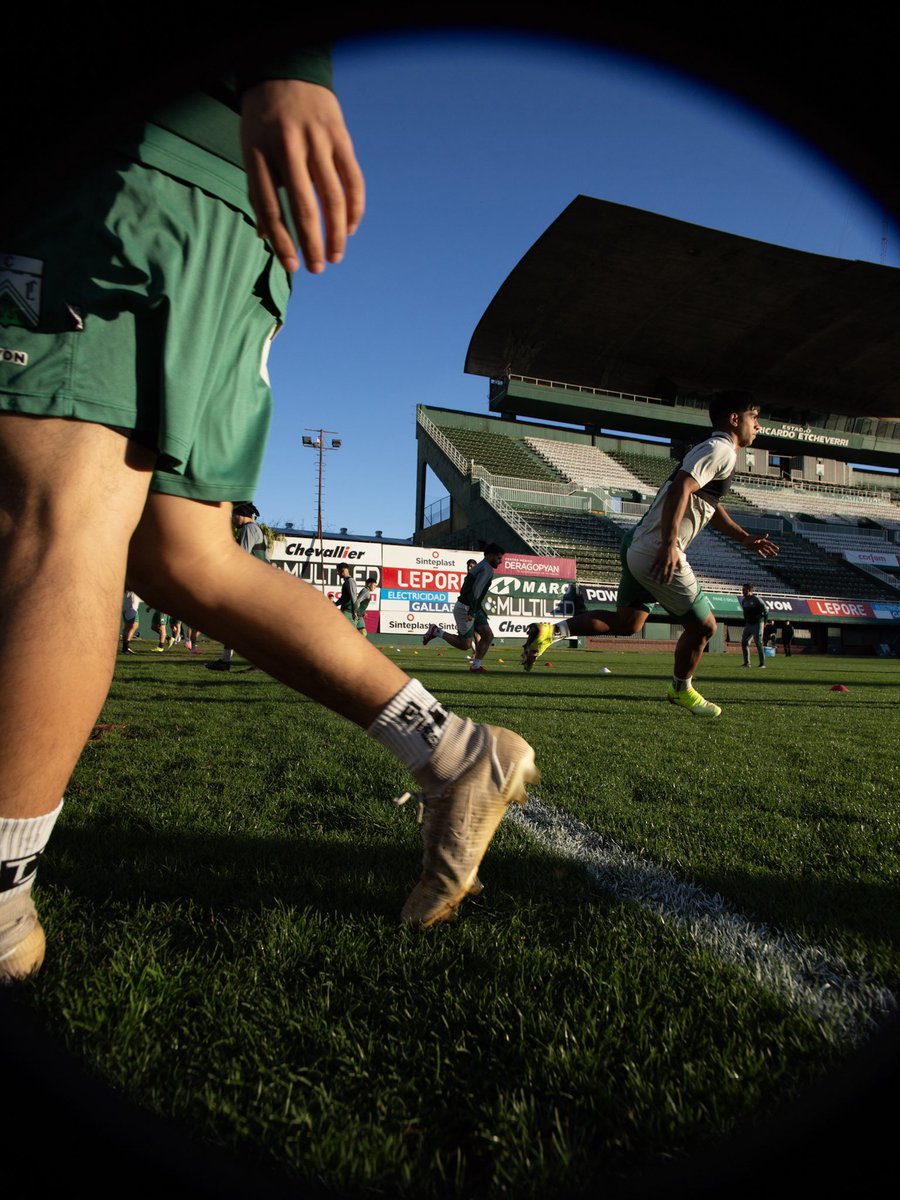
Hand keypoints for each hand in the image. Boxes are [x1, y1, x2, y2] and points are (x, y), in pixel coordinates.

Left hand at [241, 80, 364, 273]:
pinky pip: (352, 179)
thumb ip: (259, 190)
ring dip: (336, 232)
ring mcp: (316, 140)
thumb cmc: (264, 120)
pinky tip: (350, 228)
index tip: (292, 266)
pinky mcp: (340, 136)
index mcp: (258, 152)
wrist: (287, 70)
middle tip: (317, 269)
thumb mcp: (250, 149)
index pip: (269, 207)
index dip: (281, 240)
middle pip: (303, 206)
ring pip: (332, 197)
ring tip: (335, 256)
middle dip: (311, 243)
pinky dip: (354, 207)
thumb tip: (266, 236)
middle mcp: (287, 146)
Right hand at [649, 544, 680, 585]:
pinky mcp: (657, 558)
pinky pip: (654, 564)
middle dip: (662, 579)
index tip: (667, 583)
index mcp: (672, 564)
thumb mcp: (678, 559)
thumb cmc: (674, 552)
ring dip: (656, 575)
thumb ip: (680, 566)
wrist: (669, 544)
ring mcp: (662, 561)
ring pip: (658, 570)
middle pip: (664, 573)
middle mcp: (667, 563)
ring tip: (654, 580)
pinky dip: (652, 569)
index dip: (668, 579)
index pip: (670, 574)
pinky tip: (650, 572)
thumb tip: (681, 572)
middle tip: (660, 584)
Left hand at [744, 534, 778, 558]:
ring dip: (769, 553)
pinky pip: (760, 553)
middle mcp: (761, 544)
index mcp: (763, 541)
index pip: (769, 544)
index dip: (773, 546)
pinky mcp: (755, 549)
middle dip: (772, 551)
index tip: (777, 549)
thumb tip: (767, 534)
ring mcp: (759, 547)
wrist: (744, 539)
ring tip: (773, 555)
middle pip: (768, 548)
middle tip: (776, 554)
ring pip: (765, 551)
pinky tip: (765, 557)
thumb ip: (761, 536)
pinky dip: (762, 555)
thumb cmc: (750, 538)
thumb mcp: (756, 537)